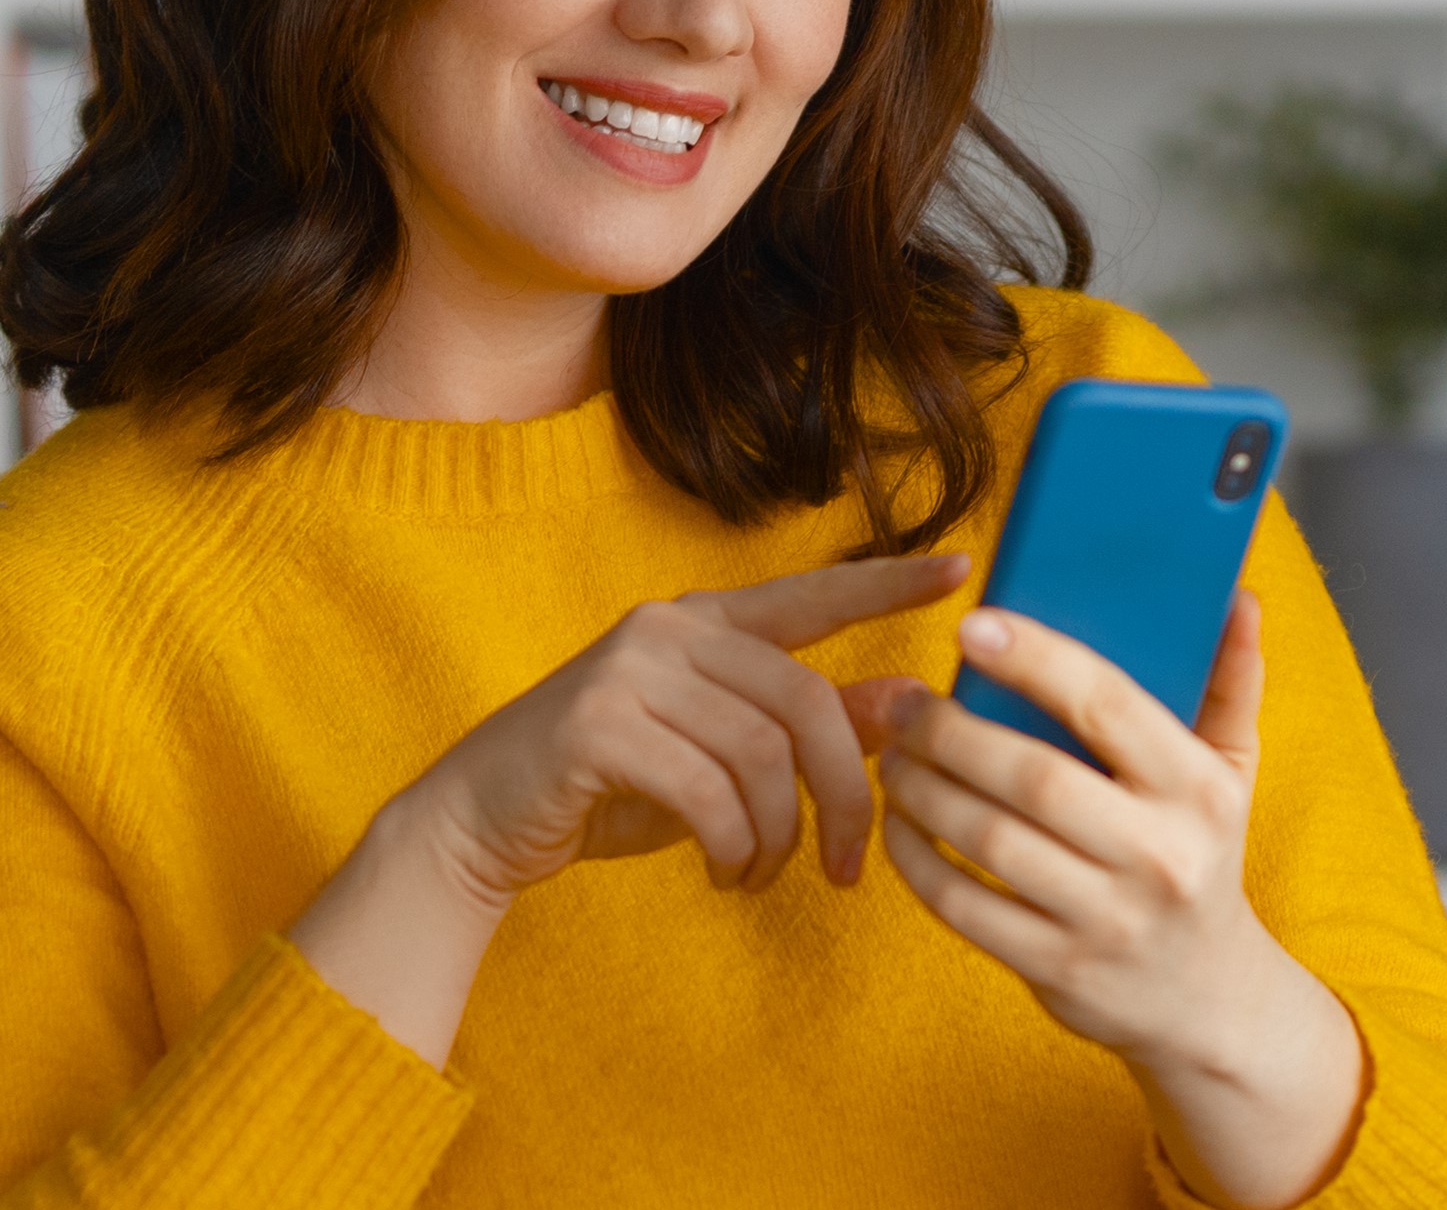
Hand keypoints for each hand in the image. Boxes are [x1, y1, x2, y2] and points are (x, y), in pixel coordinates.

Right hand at [416, 550, 971, 905]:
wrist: (485, 818)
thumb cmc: (611, 786)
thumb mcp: (720, 756)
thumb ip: (805, 728)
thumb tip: (910, 705)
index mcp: (704, 623)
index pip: (812, 595)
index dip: (886, 584)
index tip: (962, 570)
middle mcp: (669, 629)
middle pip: (805, 703)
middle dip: (842, 796)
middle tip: (846, 868)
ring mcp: (629, 670)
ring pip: (761, 757)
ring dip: (779, 839)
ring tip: (757, 875)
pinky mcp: (598, 726)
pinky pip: (709, 794)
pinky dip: (733, 849)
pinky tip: (723, 872)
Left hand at [870, 592, 1361, 1209]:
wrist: (1209, 1000)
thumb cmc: (1203, 855)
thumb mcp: (1232, 771)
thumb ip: (1230, 680)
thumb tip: (1237, 595)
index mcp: (1199, 790)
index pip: (1110, 706)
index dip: (1037, 660)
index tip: (972, 624)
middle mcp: (1160, 857)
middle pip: (1033, 777)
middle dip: (951, 730)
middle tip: (903, 701)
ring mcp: (1108, 920)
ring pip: (989, 840)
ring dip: (921, 788)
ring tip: (891, 752)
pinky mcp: (1059, 969)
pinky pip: (964, 906)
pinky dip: (916, 859)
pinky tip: (897, 821)